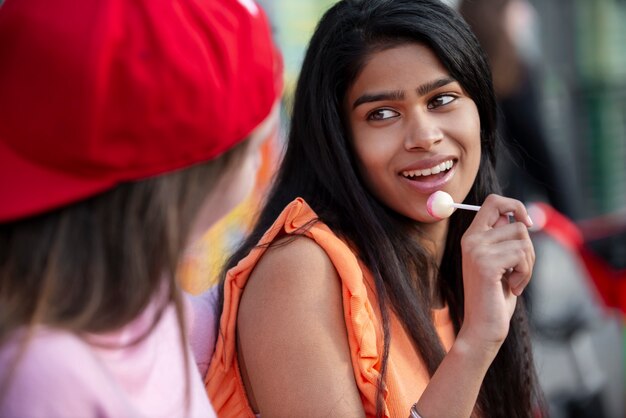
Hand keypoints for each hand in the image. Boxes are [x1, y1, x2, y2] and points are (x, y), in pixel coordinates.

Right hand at [458, 194, 534, 352]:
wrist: (483, 326)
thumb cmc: (495, 297)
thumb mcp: (501, 262)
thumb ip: (504, 239)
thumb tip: (520, 217)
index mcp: (472, 236)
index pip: (493, 202)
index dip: (514, 205)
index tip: (527, 222)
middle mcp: (471, 239)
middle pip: (516, 223)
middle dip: (528, 247)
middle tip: (519, 268)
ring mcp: (476, 250)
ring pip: (523, 239)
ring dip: (527, 264)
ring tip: (513, 281)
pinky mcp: (485, 264)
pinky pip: (522, 255)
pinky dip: (525, 274)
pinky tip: (512, 288)